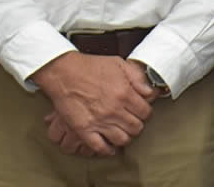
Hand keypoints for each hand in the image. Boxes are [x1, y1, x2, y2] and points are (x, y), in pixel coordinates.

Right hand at [31, 52, 153, 154]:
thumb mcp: (119, 64)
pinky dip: (107, 150)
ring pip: (122, 139)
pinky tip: (110, 146)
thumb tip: (150, 91)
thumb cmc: (89, 67)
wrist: (64, 72)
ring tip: (122, 132)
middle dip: (137, 125)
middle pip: (136, 128)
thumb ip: (137, 78)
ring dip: (125, 137)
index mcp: (124, 93)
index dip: (146, 112)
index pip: (145, 112)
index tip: (142, 112)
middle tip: (133, 122)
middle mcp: (114, 110)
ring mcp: (99, 121)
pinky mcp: (84, 129)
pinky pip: (100, 147)